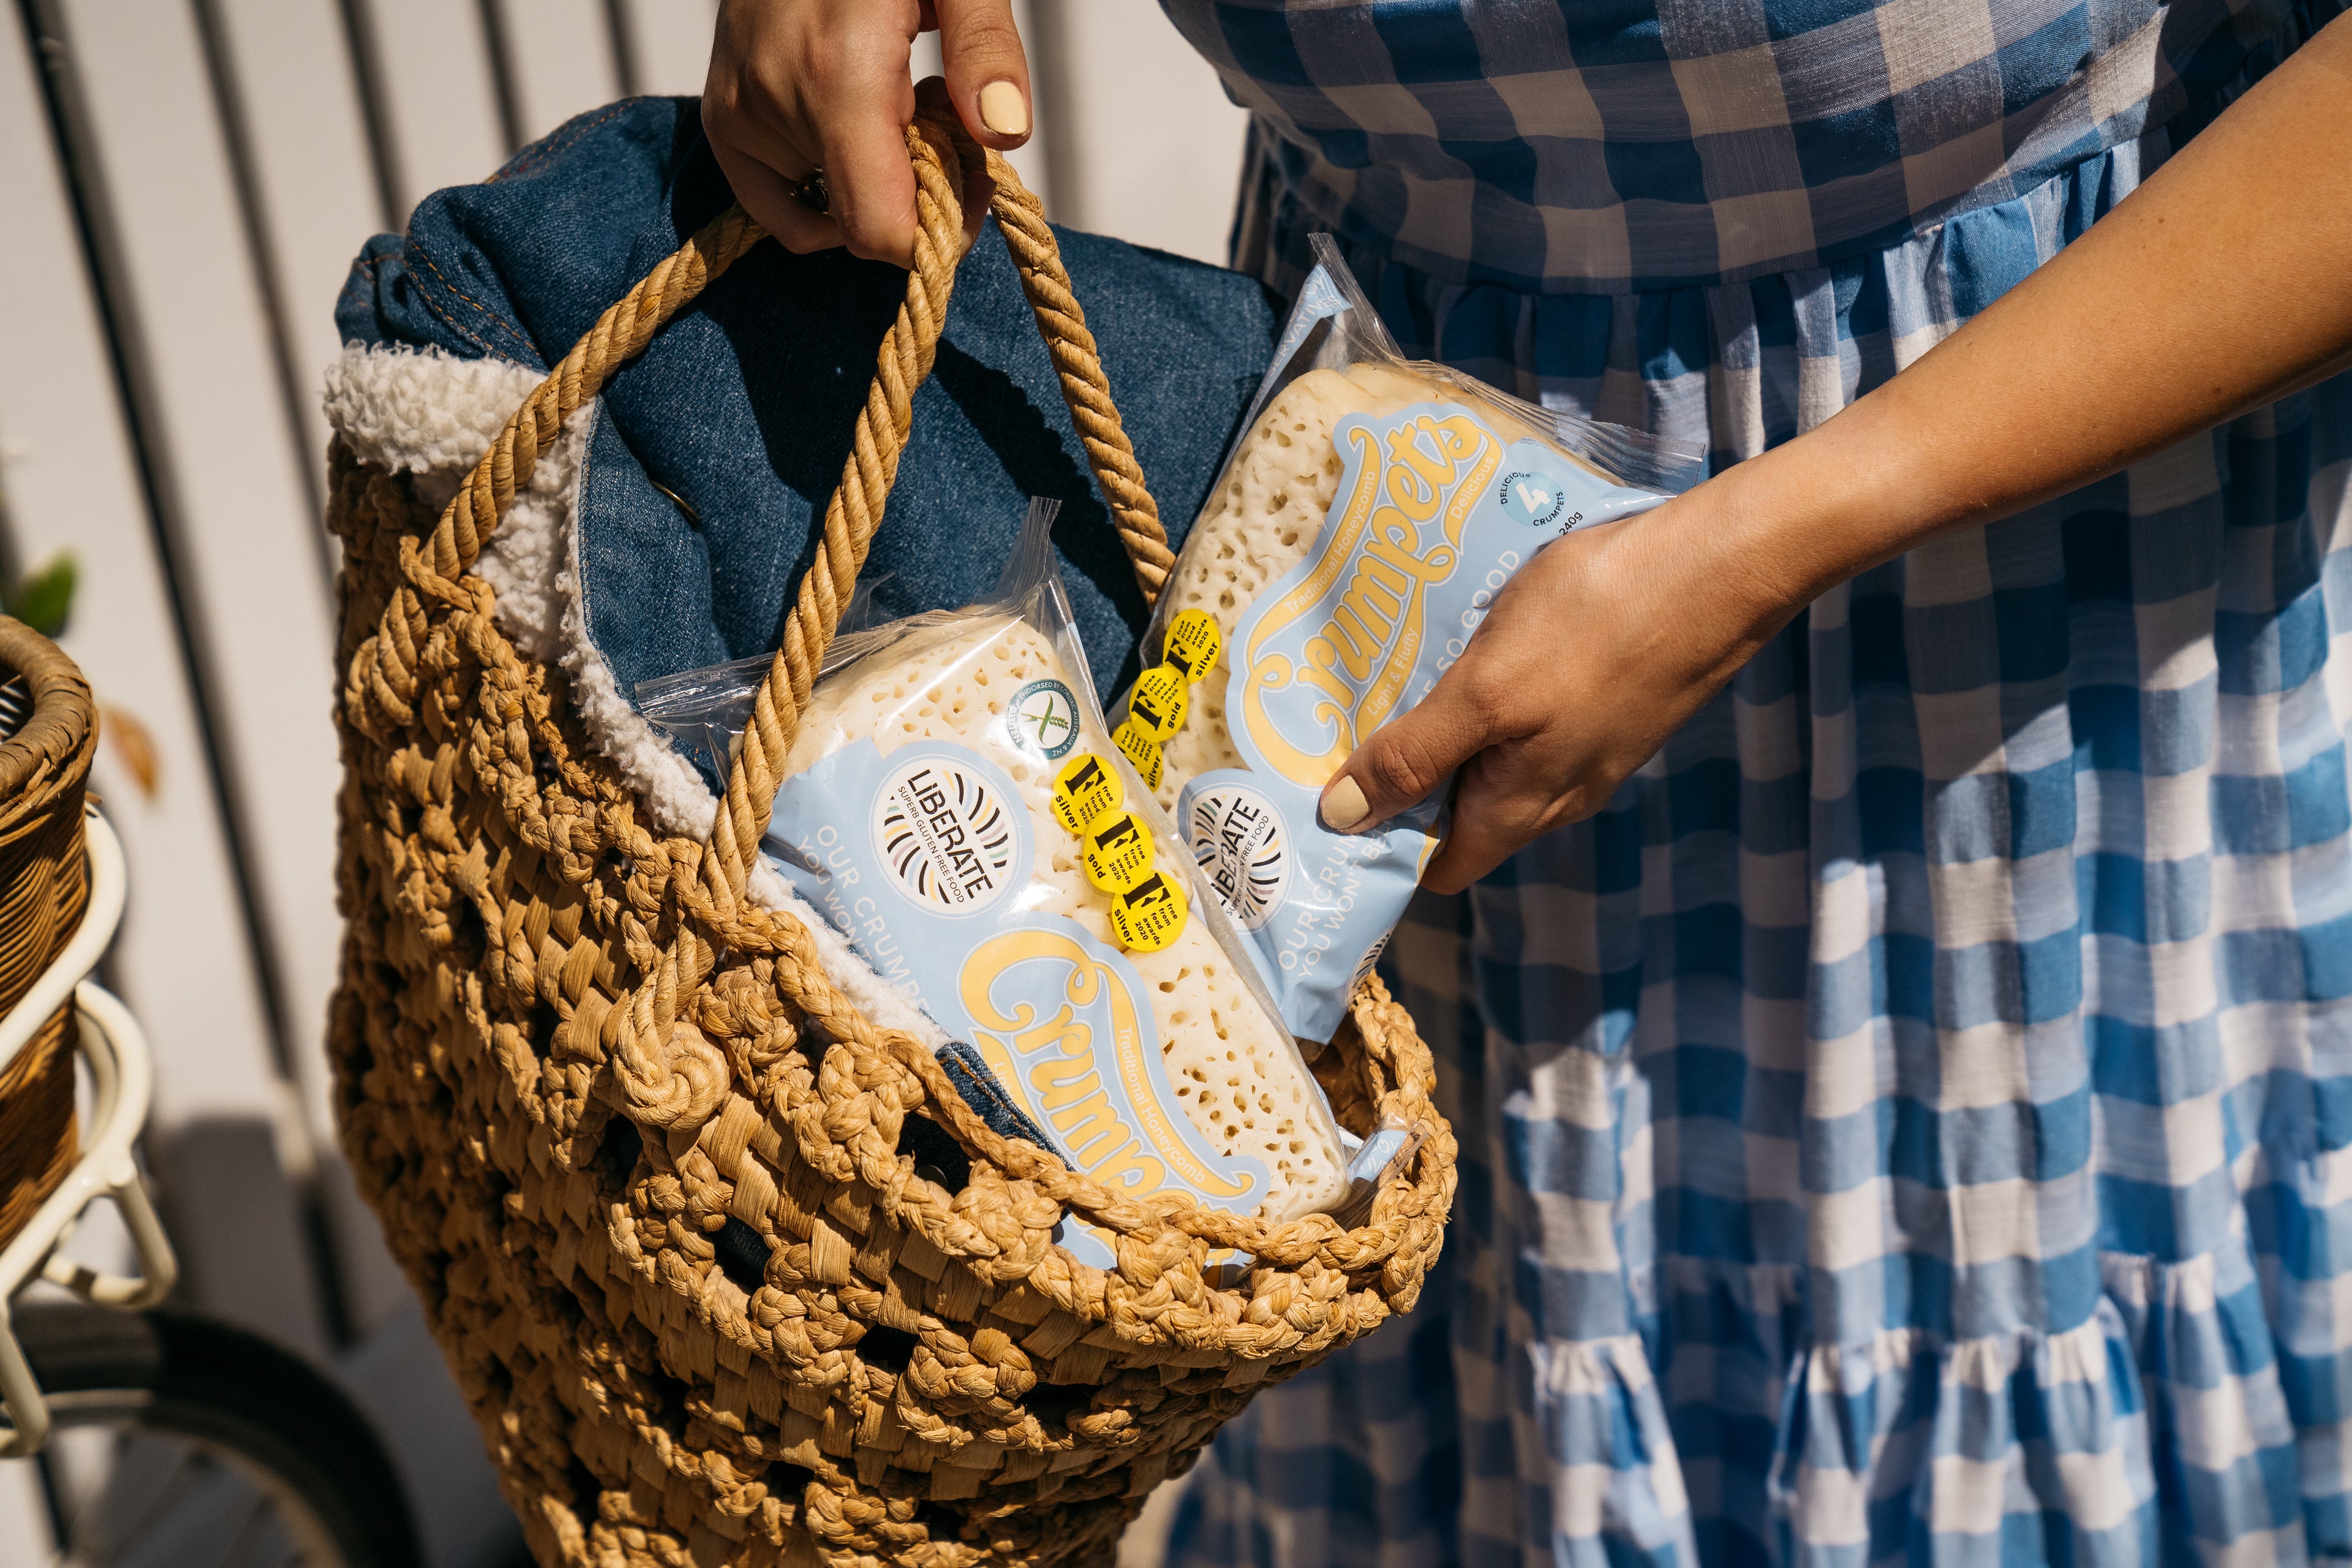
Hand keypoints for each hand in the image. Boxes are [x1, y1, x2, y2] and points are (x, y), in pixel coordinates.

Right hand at [703, 0, 1031, 266]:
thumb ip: (985, 48)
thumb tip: (1003, 133)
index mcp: (837, 75)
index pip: (881, 229)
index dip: (942, 234)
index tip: (975, 182)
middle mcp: (773, 103)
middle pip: (863, 222)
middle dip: (921, 193)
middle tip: (943, 118)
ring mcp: (738, 114)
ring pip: (828, 212)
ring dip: (879, 179)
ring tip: (895, 101)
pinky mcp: (722, 118)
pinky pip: (776, 204)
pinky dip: (827, 186)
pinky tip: (853, 131)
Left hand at [1316, 493, 1797, 892]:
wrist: (1722, 568)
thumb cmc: (1597, 626)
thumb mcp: (1484, 694)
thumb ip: (1415, 757)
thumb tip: (1342, 821)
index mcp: (1521, 808)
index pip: (1440, 866)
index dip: (1383, 846)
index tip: (1328, 799)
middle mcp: (1559, 794)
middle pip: (1463, 813)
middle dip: (1406, 779)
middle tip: (1344, 721)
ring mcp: (1591, 747)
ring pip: (1498, 761)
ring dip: (1448, 732)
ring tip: (1398, 677)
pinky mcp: (1610, 700)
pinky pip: (1532, 719)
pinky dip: (1493, 698)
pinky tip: (1473, 646)